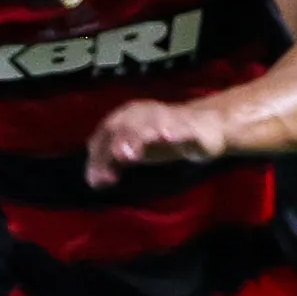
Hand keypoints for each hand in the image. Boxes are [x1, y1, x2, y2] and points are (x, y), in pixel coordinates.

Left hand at [85, 100, 227, 189]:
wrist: (203, 127)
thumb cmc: (160, 141)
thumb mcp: (132, 153)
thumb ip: (111, 164)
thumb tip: (93, 182)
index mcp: (123, 118)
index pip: (105, 134)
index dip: (100, 157)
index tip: (101, 181)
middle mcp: (142, 113)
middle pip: (125, 125)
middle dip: (119, 141)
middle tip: (117, 159)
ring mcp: (166, 117)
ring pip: (150, 122)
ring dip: (140, 135)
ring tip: (133, 154)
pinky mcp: (189, 123)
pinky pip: (182, 126)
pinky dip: (175, 129)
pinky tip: (169, 137)